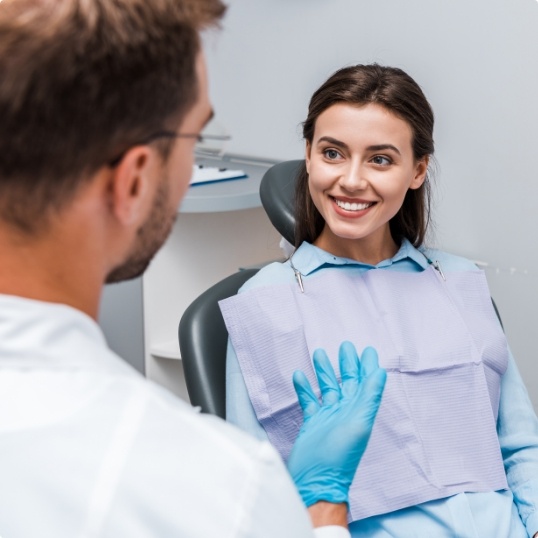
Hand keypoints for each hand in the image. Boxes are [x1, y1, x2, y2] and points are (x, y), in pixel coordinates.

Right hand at [287, 342, 385, 507]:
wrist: (315, 481)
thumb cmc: (339, 455)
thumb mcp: (358, 423)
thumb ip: (369, 397)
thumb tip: (380, 372)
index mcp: (358, 411)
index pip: (365, 383)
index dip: (367, 367)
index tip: (367, 350)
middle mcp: (344, 412)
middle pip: (346, 382)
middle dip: (346, 364)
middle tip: (345, 346)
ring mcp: (327, 417)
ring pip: (326, 388)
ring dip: (323, 371)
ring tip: (319, 353)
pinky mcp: (311, 423)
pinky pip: (308, 400)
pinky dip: (304, 388)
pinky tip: (299, 375)